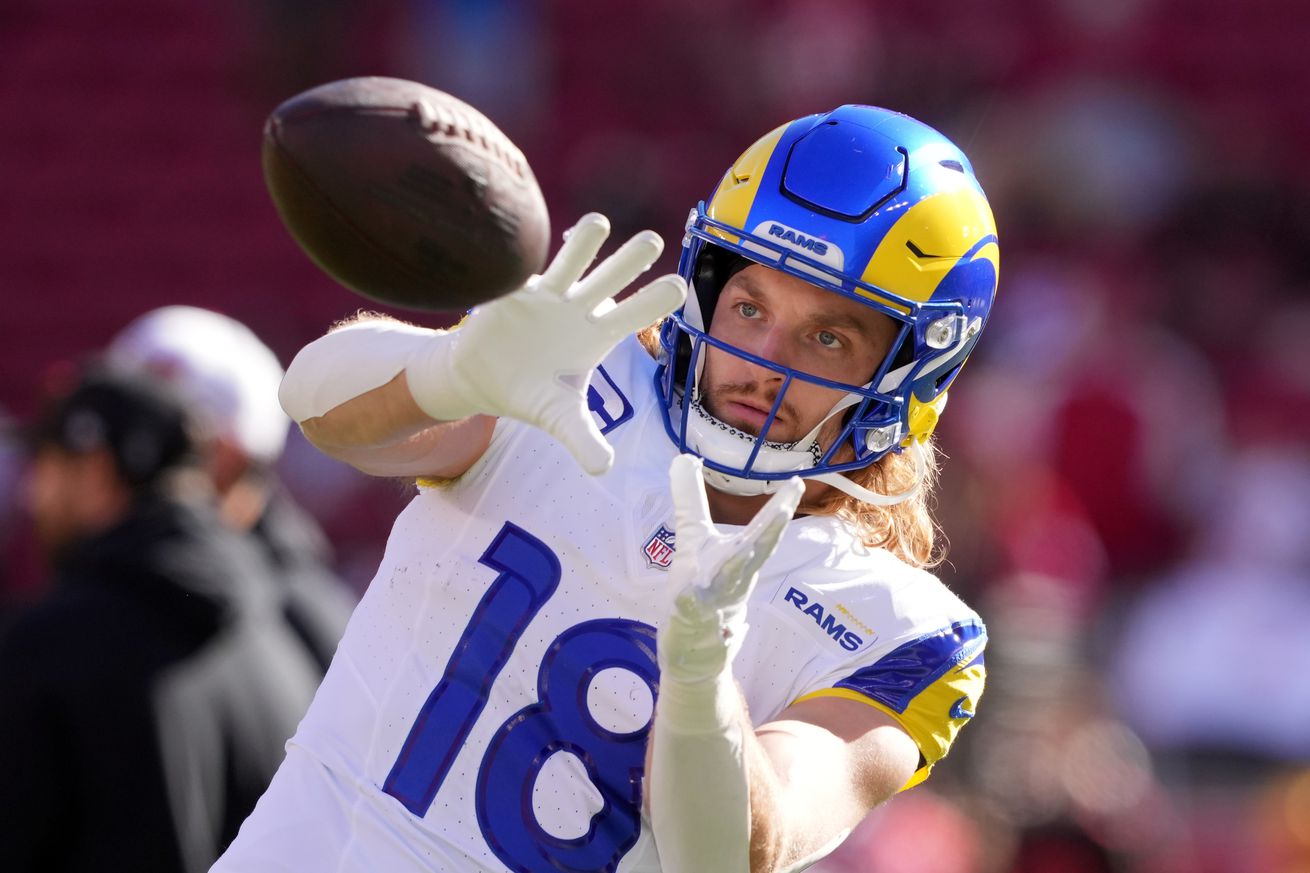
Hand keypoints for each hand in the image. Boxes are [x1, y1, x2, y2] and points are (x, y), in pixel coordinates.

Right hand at [405, 213, 685, 473]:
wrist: (482, 379)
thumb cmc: (531, 393)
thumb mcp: (559, 418)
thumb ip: (582, 439)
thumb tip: (604, 470)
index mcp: (598, 334)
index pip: (634, 314)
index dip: (653, 301)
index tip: (678, 286)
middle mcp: (579, 308)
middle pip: (610, 279)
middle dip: (629, 261)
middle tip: (653, 240)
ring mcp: (547, 296)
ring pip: (569, 263)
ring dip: (582, 245)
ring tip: (597, 224)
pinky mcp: (512, 293)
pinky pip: (522, 270)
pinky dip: (528, 259)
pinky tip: (534, 238)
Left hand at [658, 455, 804, 684]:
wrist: (694, 649)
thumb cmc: (699, 588)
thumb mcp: (692, 539)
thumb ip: (690, 498)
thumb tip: (685, 457)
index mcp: (738, 558)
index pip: (763, 531)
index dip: (779, 508)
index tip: (797, 483)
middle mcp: (733, 578)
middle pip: (754, 552)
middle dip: (768, 531)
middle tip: (785, 507)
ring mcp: (712, 602)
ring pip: (728, 583)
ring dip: (734, 566)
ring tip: (741, 549)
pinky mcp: (688, 621)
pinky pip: (691, 612)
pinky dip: (690, 603)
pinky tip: (686, 595)